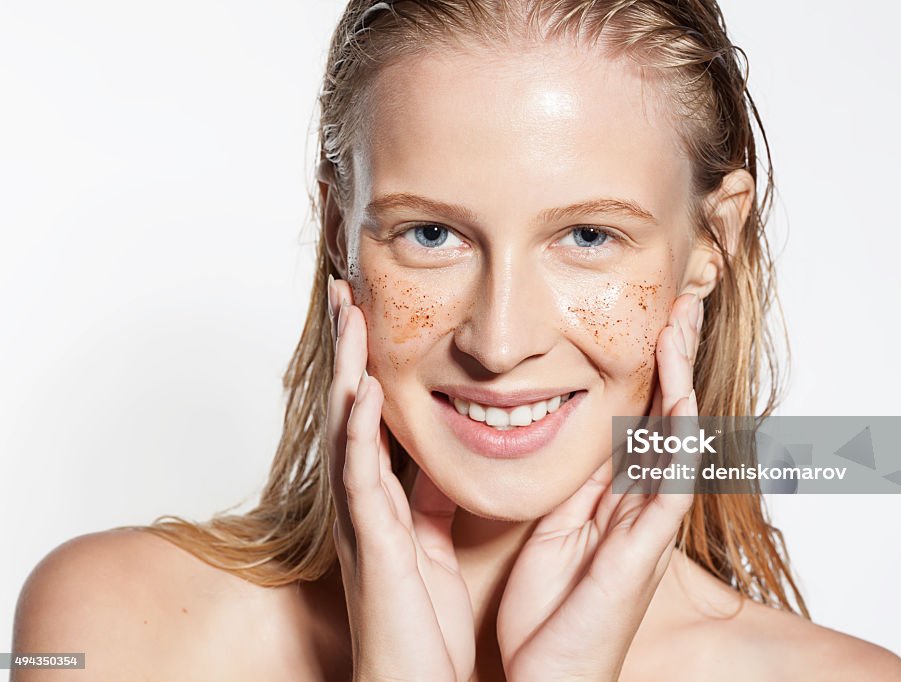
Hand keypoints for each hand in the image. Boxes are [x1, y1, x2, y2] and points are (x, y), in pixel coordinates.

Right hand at [325, 276, 475, 681]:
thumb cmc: (425, 627)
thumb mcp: (432, 548)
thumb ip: (431, 502)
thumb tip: (441, 463)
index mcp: (383, 501)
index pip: (369, 417)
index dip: (363, 363)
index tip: (366, 313)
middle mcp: (362, 503)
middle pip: (348, 410)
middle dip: (345, 350)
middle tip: (344, 293)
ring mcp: (361, 521)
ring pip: (346, 431)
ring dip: (345, 371)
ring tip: (348, 318)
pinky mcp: (370, 545)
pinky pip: (362, 478)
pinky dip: (359, 431)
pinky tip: (362, 389)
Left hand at [496, 292, 703, 681]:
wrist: (550, 679)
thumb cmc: (550, 614)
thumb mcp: (553, 531)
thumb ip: (571, 486)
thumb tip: (574, 440)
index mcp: (613, 499)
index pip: (638, 418)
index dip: (647, 369)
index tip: (649, 319)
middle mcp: (640, 505)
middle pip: (666, 416)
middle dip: (674, 359)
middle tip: (680, 302)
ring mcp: (648, 526)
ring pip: (676, 439)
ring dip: (680, 382)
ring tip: (682, 327)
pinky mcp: (645, 551)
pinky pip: (669, 487)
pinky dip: (678, 444)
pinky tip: (682, 404)